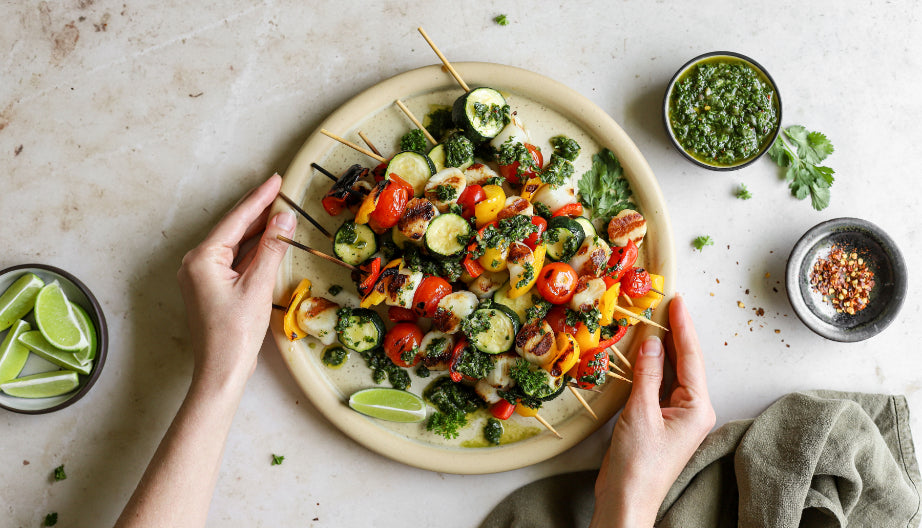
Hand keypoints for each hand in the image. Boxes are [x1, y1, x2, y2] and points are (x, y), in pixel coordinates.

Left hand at [177, 174, 295, 388]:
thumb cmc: (235, 334)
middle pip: (233, 229)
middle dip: (258, 211)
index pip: (236, 220)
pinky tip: (269, 242)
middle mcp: (196, 263)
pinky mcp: (210, 288)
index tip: (276, 180)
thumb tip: (284, 218)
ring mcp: (201, 276)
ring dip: (257, 230)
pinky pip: (233, 260)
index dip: (259, 199)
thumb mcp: (258, 287)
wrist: (220, 372)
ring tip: (279, 212)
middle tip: (281, 192)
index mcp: (202, 258)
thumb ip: (272, 249)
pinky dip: (252, 250)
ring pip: (234, 245)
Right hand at [591, 294, 715, 527]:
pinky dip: (651, 368)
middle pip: (685, 364)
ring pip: (672, 374)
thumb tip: (651, 342)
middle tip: (664, 305)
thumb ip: (647, 375)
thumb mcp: (640, 412)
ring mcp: (677, 417)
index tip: (677, 302)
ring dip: (663, 350)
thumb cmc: (638, 463)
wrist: (627, 499)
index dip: (683, 328)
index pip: (691, 358)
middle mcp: (693, 411)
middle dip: (675, 335)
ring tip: (655, 321)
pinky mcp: (660, 423)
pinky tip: (643, 355)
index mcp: (697, 408)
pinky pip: (659, 386)